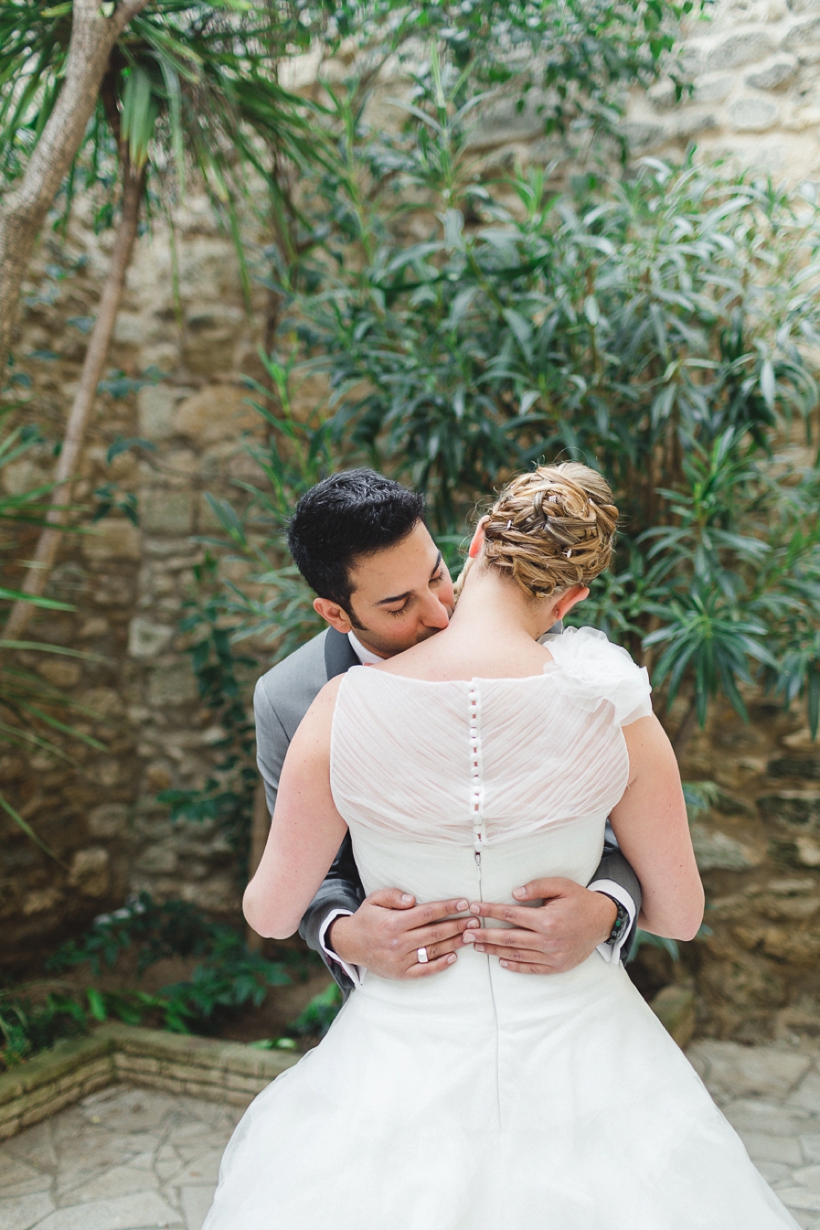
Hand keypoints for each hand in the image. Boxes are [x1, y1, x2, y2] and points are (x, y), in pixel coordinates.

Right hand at [328, 889, 477, 979]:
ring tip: (470, 936)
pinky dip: (441, 965)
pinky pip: (425, 971)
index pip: (427, 913)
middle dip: (457, 925)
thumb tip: (414, 899)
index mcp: (394, 922)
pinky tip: (454, 957)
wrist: (349, 944)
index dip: (447, 907)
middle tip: (475, 921)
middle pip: (435, 933)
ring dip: (454, 943)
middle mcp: (398, 942)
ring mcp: (400, 960)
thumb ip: (394, 896)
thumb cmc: (367, 918)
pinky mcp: (401, 974)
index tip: (464, 903)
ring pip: (433, 951)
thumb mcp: (375, 899)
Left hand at [462, 878, 617, 973]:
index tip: (474, 908)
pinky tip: (500, 960)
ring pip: (516, 955)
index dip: (490, 910)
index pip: (511, 914)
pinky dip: (514, 966)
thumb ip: (537, 887)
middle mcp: (548, 940)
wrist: (603, 921)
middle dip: (485, 935)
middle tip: (466, 933)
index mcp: (547, 920)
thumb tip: (513, 894)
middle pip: (509, 938)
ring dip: (494, 950)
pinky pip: (530, 968)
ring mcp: (552, 956)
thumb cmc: (579, 900)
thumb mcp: (561, 885)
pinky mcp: (557, 966)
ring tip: (478, 945)